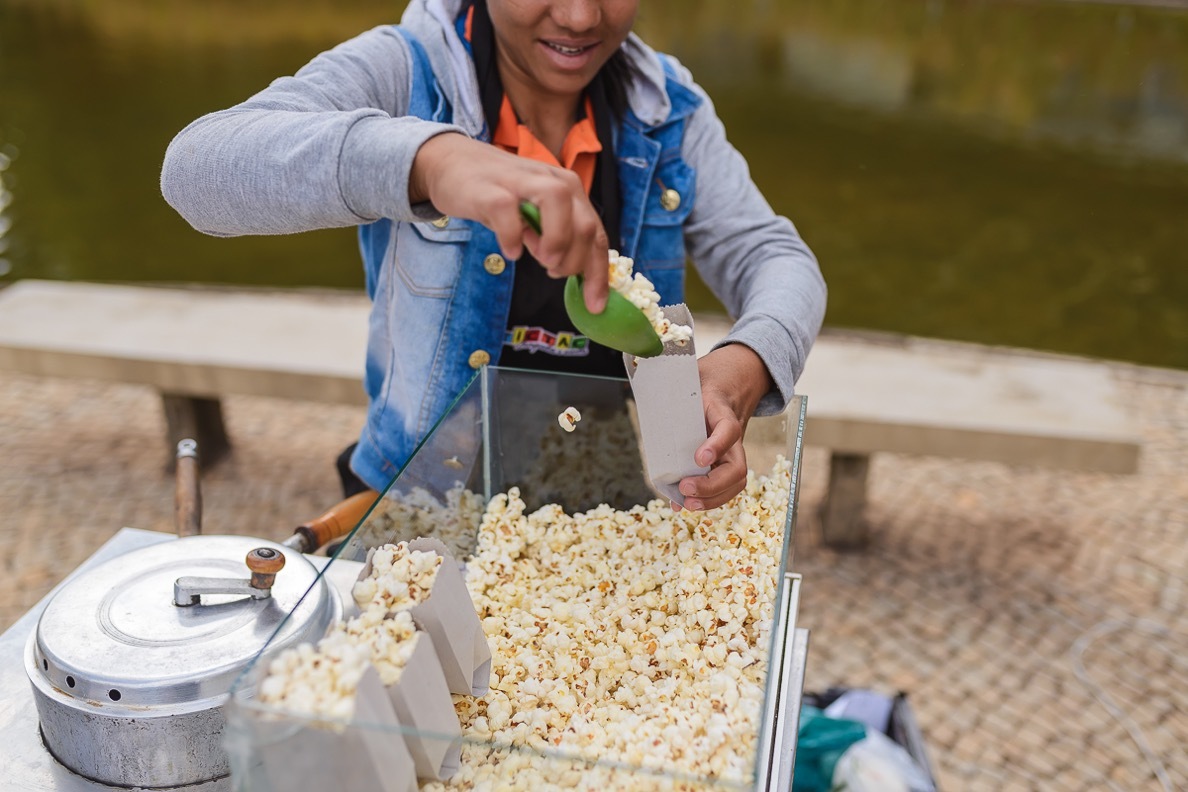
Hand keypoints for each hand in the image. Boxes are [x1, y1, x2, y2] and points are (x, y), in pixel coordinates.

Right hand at [410, 133, 607, 311]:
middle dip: (576, 261)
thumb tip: (575, 274)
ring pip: (557, 202)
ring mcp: (522, 181)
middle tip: (555, 273)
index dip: (598, 273)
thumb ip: (556, 238)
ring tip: (543, 262)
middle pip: (585, 223)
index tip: (595, 306)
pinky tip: (511, 252)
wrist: (453, 163)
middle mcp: (552, 180)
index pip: (596, 234)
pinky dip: (512, 237)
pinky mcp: (490, 189)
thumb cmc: (499, 193)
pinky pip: (508, 212)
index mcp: (569, 190)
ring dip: (557, 242)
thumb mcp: (535, 216)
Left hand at [676, 344, 774, 511]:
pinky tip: (682, 504)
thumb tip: (640, 371)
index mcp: (722, 410)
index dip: (716, 445)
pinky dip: (705, 500)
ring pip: (735, 482)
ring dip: (711, 498)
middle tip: (686, 488)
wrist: (733, 379)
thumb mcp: (692, 372)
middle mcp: (733, 435)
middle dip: (712, 485)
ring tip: (686, 503)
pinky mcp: (725, 460)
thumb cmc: (706, 380)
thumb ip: (671, 376)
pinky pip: (723, 485)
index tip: (699, 457)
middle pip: (737, 467)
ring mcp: (732, 450)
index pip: (728, 429)